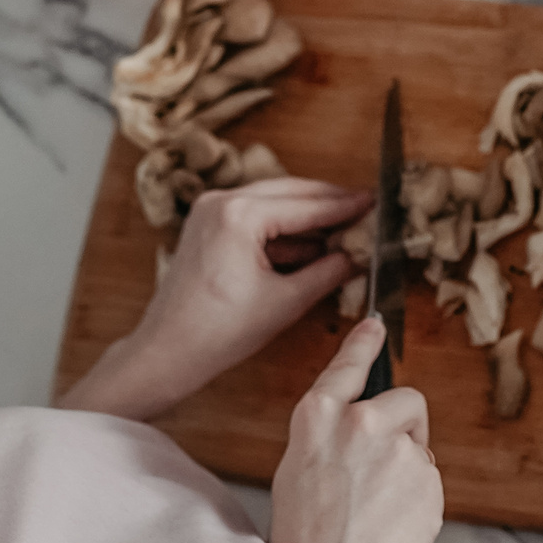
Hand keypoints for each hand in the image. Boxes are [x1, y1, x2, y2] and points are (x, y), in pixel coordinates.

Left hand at [60, 177, 367, 420]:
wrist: (168, 351)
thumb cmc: (219, 332)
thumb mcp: (286, 302)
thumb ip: (328, 272)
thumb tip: (358, 255)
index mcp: (239, 215)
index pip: (307, 205)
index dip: (346, 206)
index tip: (374, 203)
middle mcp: (222, 201)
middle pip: (291, 192)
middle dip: (329, 203)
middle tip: (364, 210)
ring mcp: (211, 209)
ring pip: (273, 201)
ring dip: (307, 215)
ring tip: (343, 228)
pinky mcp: (207, 224)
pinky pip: (255, 215)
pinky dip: (283, 227)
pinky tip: (310, 243)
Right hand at [269, 316, 443, 542]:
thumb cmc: (307, 538)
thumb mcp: (298, 471)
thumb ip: (330, 438)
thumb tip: (361, 427)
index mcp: (317, 418)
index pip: (346, 366)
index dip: (363, 345)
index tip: (376, 325)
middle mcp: (359, 422)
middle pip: (405, 401)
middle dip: (405, 427)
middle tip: (383, 469)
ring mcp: (397, 447)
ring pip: (419, 443)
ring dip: (409, 466)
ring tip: (379, 507)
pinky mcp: (427, 473)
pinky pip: (430, 475)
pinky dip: (419, 495)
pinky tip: (394, 521)